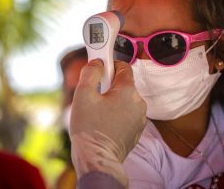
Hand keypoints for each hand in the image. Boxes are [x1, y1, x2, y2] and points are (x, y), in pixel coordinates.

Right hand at [69, 59, 146, 185]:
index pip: (124, 67)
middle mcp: (139, 102)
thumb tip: (97, 63)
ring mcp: (140, 117)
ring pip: (126, 100)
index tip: (100, 68)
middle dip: (109, 85)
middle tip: (95, 95)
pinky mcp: (138, 129)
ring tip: (98, 112)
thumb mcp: (83, 95)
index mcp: (128, 91)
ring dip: (114, 100)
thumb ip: (91, 72)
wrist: (98, 160)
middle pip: (124, 84)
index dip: (111, 64)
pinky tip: (105, 122)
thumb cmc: (90, 128)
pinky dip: (118, 113)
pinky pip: (128, 113)